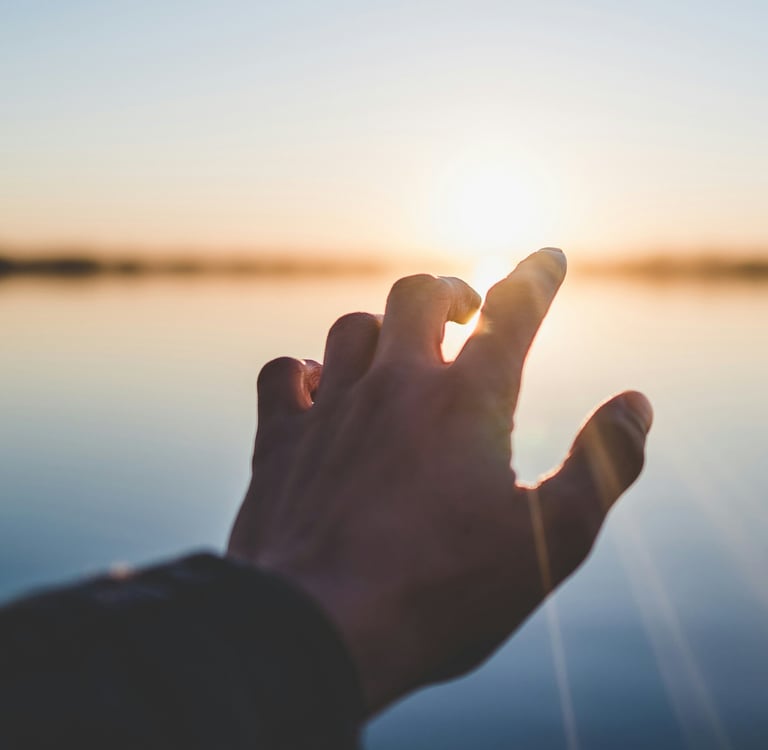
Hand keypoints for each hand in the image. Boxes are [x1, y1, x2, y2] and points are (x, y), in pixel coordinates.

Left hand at [228, 248, 651, 713]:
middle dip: (450, 291)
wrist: (318, 631)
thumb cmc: (442, 593)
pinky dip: (303, 371)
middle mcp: (395, 387)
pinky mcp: (280, 441)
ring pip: (351, 327)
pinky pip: (283, 374)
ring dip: (380, 328)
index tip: (550, 258)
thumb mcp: (550, 542)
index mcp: (466, 402)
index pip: (513, 312)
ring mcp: (331, 409)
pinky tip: (318, 389)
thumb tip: (636, 404)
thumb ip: (602, 466)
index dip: (538, 276)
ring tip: (398, 352)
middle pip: (419, 295)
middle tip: (466, 310)